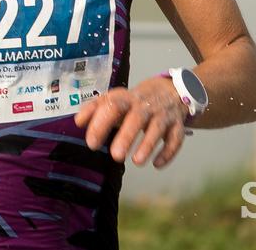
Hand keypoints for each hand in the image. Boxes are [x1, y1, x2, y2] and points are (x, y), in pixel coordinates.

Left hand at [74, 76, 189, 167]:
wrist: (170, 90)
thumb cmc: (136, 101)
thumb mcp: (116, 99)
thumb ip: (95, 109)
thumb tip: (78, 121)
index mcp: (127, 98)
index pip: (112, 106)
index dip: (101, 123)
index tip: (92, 143)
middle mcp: (145, 105)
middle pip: (137, 117)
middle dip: (127, 136)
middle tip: (116, 156)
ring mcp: (163, 114)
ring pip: (157, 128)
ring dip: (148, 145)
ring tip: (137, 162)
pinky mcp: (177, 125)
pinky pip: (176, 138)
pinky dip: (168, 152)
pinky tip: (157, 164)